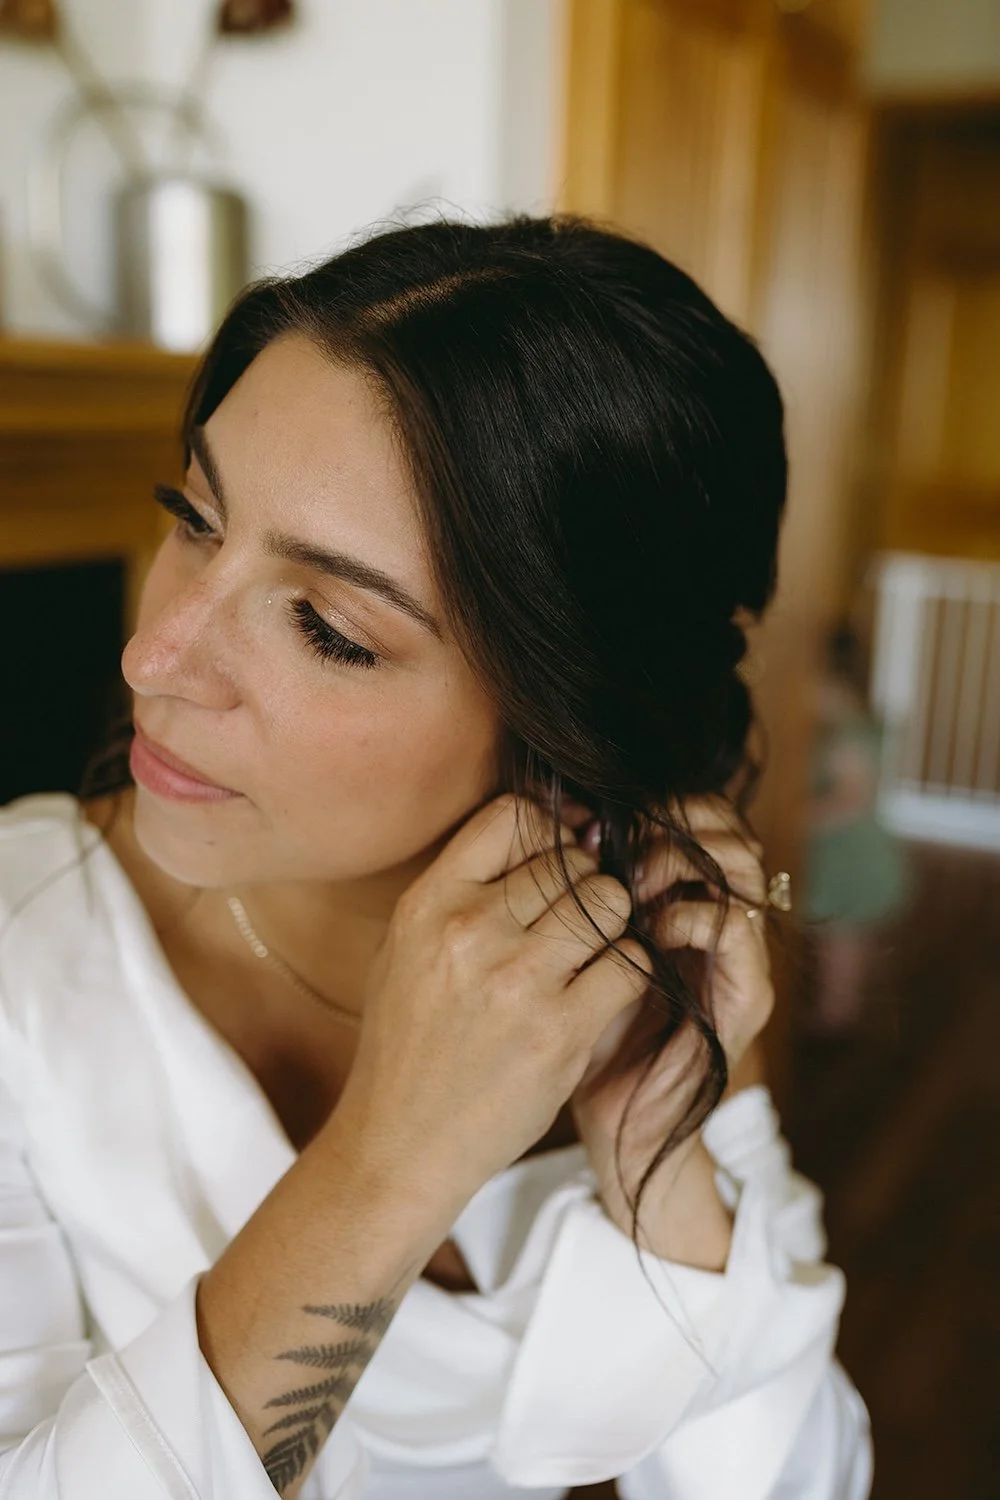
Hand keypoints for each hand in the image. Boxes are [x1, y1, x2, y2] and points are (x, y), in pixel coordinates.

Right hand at [334, 793, 653, 1209]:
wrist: (402, 1142)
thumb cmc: (411, 1042)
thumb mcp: (408, 948)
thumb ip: (467, 888)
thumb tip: (553, 828)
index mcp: (429, 903)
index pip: (511, 816)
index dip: (548, 830)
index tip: (557, 858)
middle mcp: (470, 930)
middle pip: (570, 861)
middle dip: (587, 885)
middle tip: (579, 922)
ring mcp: (517, 980)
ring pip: (610, 904)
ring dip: (614, 925)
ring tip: (594, 954)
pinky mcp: (561, 1030)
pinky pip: (631, 966)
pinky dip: (629, 974)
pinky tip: (604, 993)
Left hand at [568, 795, 774, 1250]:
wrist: (613, 1133)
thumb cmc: (572, 1042)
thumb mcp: (558, 957)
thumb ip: (565, 895)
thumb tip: (542, 821)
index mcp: (680, 898)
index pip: (692, 809)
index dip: (646, 800)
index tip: (588, 816)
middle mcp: (718, 916)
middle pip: (720, 822)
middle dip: (664, 820)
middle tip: (612, 842)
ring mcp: (739, 956)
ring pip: (738, 861)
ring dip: (679, 859)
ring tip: (631, 884)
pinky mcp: (748, 999)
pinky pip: (735, 925)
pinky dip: (691, 912)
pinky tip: (650, 929)